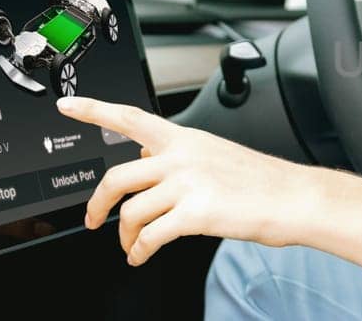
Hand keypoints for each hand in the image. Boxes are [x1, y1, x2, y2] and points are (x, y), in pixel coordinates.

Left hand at [57, 96, 315, 264]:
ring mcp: (187, 184)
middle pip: (117, 176)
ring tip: (132, 245)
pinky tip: (143, 256)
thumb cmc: (263, 181)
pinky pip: (150, 236)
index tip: (66, 106)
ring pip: (131, 211)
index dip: (94, 110)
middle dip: (97, 203)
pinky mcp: (195, 213)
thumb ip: (179, 155)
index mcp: (185, 139)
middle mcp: (181, 157)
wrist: (294, 198)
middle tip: (94, 219)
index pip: (130, 118)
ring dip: (125, 236)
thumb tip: (147, 155)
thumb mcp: (216, 153)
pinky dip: (140, 251)